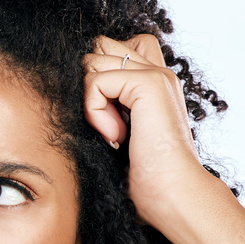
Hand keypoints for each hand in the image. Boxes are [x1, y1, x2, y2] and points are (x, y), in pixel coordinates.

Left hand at [81, 34, 209, 231]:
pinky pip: (96, 80)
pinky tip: (115, 136)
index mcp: (154, 84)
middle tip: (108, 127)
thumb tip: (72, 90)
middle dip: (90, 84)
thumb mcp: (118, 136)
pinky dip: (94, 110)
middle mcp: (158, 72)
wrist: (172, 196)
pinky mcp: (148, 82)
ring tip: (114, 135)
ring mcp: (156, 74)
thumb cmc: (146, 180)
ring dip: (92, 102)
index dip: (97, 75)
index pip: (114, 48)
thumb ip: (106, 107)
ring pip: (94, 62)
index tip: (108, 122)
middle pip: (100, 47)